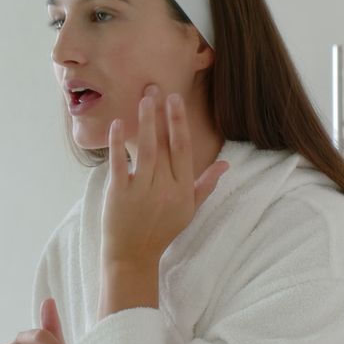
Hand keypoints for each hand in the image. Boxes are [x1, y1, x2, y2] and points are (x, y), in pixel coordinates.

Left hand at [102, 86, 228, 267]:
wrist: (133, 256)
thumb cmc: (161, 231)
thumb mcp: (189, 210)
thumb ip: (205, 185)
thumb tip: (226, 165)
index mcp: (182, 189)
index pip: (183, 149)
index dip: (179, 123)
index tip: (175, 99)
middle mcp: (165, 188)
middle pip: (164, 144)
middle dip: (161, 114)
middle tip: (155, 87)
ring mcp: (142, 191)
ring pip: (146, 150)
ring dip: (145, 122)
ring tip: (142, 98)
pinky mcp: (119, 194)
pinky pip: (119, 164)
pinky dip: (118, 144)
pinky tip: (117, 124)